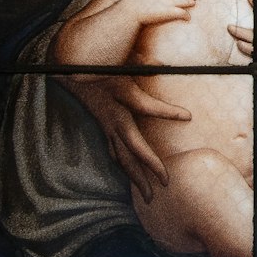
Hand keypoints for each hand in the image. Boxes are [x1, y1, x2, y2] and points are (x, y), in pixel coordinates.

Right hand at [63, 73, 190, 201]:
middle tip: (165, 182)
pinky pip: (115, 153)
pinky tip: (133, 180)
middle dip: (148, 165)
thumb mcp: (121, 58)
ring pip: (120, 156)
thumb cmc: (100, 62)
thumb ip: (141, 62)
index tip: (188, 117)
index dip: (166, 112)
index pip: (145, 105)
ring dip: (135, 177)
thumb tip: (161, 64)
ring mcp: (107, 126)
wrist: (69, 71)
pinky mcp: (104, 130)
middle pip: (131, 145)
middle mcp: (112, 115)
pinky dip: (125, 169)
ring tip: (149, 197)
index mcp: (118, 94)